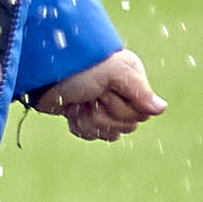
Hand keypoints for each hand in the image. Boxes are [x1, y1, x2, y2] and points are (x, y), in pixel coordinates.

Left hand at [29, 49, 165, 139]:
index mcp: (133, 80)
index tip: (105, 92)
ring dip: (89, 120)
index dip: (122, 109)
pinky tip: (71, 111)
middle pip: (127, 127)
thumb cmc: (79, 66)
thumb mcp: (114, 72)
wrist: (41, 70)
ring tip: (78, 104)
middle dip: (103, 115)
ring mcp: (102, 106)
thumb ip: (139, 90)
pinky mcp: (84, 116)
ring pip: (109, 134)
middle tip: (90, 97)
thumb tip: (161, 109)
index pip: (142, 114)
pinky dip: (78, 125)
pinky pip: (91, 135)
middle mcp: (121, 94)